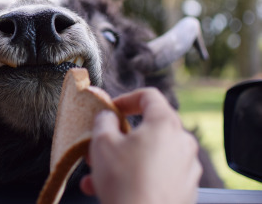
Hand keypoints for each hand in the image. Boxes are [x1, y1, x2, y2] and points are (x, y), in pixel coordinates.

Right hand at [79, 88, 201, 203]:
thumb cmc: (124, 183)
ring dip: (123, 160)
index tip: (112, 109)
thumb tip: (108, 117)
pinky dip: (136, 176)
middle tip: (100, 145)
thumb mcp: (102, 143)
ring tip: (98, 175)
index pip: (149, 96)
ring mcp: (187, 168)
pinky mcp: (185, 190)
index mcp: (165, 124)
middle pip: (148, 129)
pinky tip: (113, 188)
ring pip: (149, 154)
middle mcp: (182, 143)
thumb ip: (104, 121)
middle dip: (119, 137)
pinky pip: (157, 174)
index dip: (126, 98)